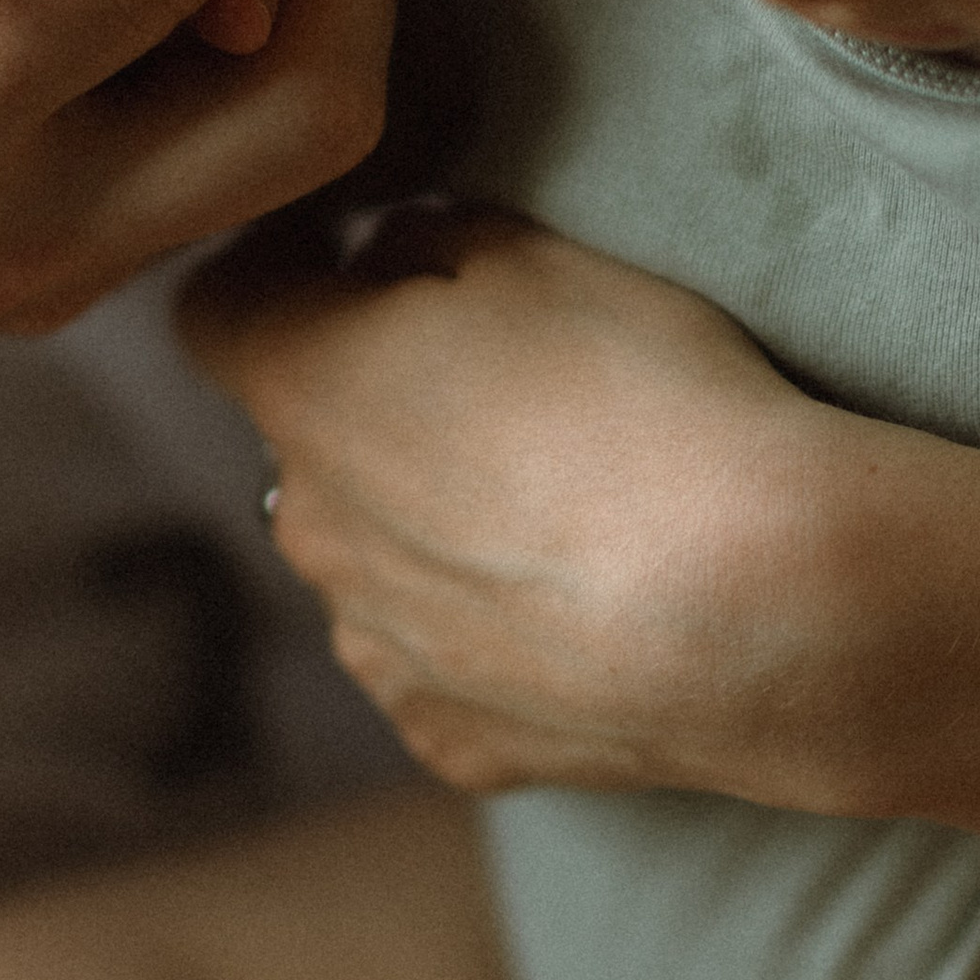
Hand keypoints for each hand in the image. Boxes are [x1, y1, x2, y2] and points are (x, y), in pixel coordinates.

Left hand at [181, 205, 854, 799]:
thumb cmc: (648, 405)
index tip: (339, 258)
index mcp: (303, 388)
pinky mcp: (444, 737)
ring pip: (369, 567)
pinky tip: (582, 619)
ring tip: (558, 519)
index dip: (277, 274)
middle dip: (372, 411)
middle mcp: (308, 528)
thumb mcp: (543, 258)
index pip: (220, 311)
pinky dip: (490, 640)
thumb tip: (397, 256)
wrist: (760, 610)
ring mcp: (372, 648)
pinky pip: (441, 671)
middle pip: (305, 446)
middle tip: (498, 395)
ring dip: (428, 533)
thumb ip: (436, 242)